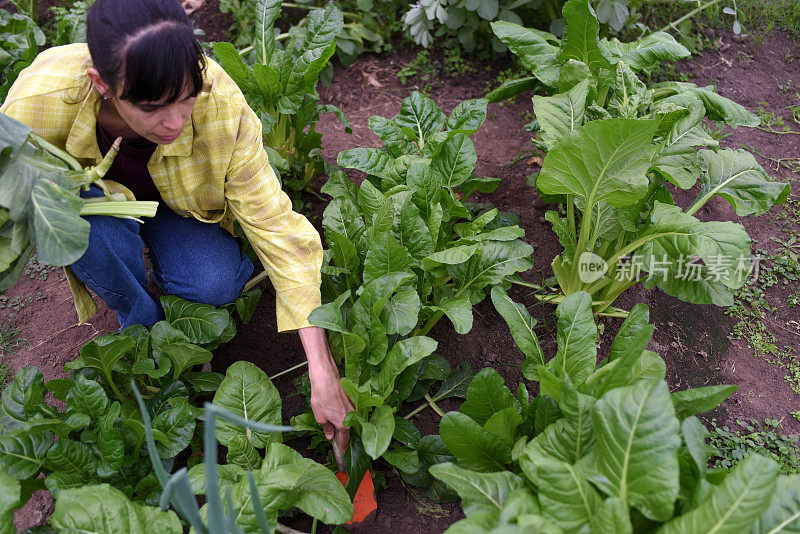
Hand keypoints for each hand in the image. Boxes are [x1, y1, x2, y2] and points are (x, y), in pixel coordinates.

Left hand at [298, 326, 353, 452]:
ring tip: (331, 423)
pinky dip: (341, 413)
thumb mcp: (320, 417)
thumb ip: (327, 429)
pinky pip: (347, 410)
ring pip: (347, 419)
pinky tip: (332, 410)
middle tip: (334, 439)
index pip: (345, 440)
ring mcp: (352, 407)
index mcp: (344, 424)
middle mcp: (352, 416)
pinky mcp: (350, 398)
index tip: (343, 455)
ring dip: (341, 422)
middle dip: (342, 435)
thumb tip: (330, 436)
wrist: (325, 378)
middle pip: (348, 429)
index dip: (343, 448)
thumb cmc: (322, 398)